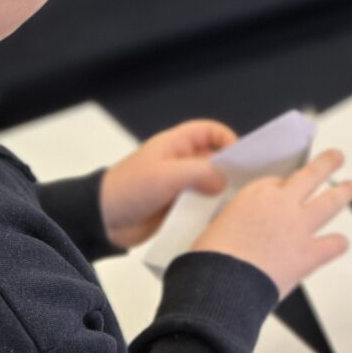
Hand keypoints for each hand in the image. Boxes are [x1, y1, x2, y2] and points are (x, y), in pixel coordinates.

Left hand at [98, 120, 236, 248]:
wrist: (102, 221)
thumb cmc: (129, 189)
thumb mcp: (166, 176)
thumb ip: (199, 173)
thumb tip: (224, 182)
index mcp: (175, 145)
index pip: (209, 131)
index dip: (228, 139)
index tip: (243, 157)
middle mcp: (180, 162)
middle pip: (215, 159)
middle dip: (231, 168)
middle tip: (249, 183)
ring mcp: (179, 185)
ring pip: (210, 183)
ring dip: (222, 192)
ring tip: (239, 203)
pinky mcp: (177, 207)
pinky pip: (202, 204)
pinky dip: (211, 209)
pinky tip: (222, 218)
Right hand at [190, 149, 351, 296]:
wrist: (221, 284)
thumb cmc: (211, 258)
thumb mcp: (219, 224)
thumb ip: (239, 220)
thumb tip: (246, 231)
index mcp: (256, 193)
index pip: (276, 181)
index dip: (280, 187)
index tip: (282, 190)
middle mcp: (283, 204)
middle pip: (312, 174)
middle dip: (327, 164)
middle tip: (336, 158)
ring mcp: (300, 227)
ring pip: (331, 201)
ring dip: (345, 192)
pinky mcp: (310, 254)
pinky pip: (333, 244)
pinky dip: (337, 243)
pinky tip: (339, 243)